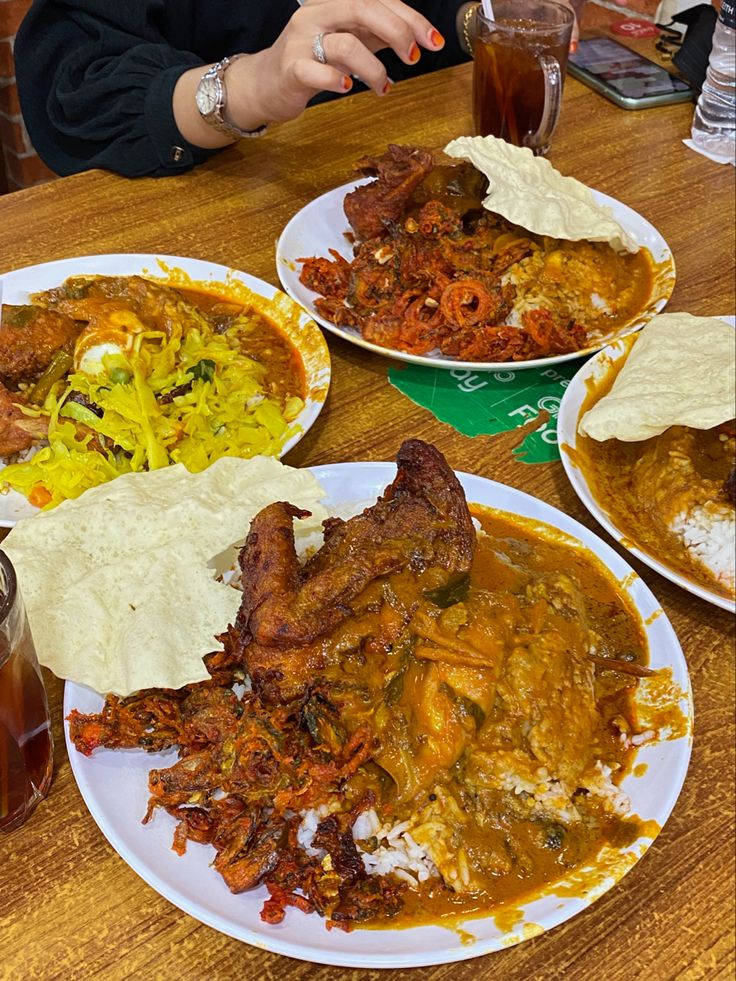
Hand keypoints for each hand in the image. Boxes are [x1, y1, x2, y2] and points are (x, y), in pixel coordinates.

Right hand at [227, 0, 445, 127]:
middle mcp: (316, 16)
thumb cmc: (309, 62)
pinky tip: (347, 88)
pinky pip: (318, 72)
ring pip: (347, 45)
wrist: (264, 84)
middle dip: (398, 32)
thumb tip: (413, 35)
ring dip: (374, 69)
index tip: (433, 41)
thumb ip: (374, 35)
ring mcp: (301, 42)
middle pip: (364, 9)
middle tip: (414, 58)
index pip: (378, 1)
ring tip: (383, 87)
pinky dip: (337, 81)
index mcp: (333, 5)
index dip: (410, 19)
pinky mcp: (290, 70)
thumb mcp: (346, 42)